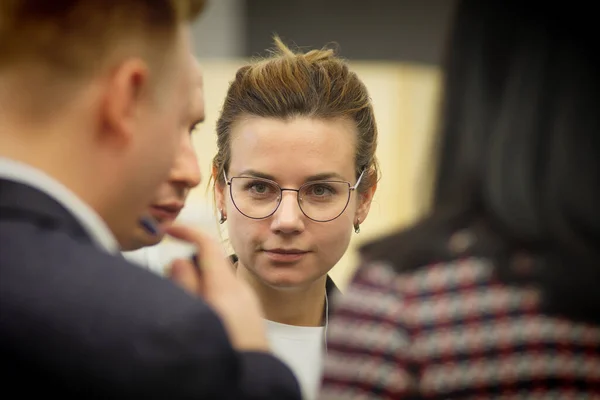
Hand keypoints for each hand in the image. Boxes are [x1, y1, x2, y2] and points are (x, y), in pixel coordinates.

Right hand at [165, 224, 268, 351]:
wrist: (254, 388)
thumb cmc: (227, 356)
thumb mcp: (197, 318)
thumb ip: (186, 287)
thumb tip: (179, 260)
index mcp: (227, 287)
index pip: (207, 244)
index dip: (187, 231)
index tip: (168, 229)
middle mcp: (240, 291)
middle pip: (209, 263)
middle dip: (186, 268)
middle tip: (169, 289)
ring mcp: (247, 304)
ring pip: (215, 281)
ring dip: (196, 286)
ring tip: (186, 312)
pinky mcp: (248, 317)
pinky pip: (224, 297)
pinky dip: (208, 298)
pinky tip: (202, 320)